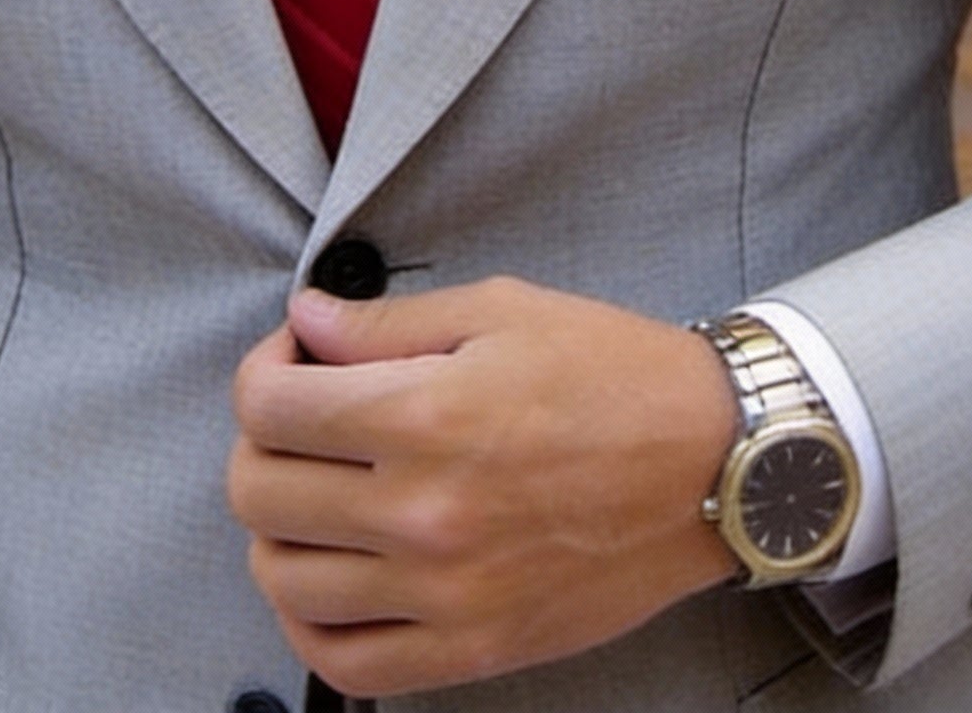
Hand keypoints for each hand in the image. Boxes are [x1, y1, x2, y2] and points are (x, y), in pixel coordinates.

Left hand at [227, 275, 740, 697]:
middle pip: (258, 491)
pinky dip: (310, 618)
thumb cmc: (614, 373)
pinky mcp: (471, 649)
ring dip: (278, 525)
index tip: (297, 357)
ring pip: (282, 578)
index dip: (264, 369)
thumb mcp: (501, 310)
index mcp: (425, 416)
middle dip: (262, 439)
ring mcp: (443, 595)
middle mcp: (422, 514)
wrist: (713, 464)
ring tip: (320, 487)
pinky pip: (344, 660)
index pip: (270, 406)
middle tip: (306, 414)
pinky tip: (331, 569)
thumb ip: (388, 323)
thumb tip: (306, 324)